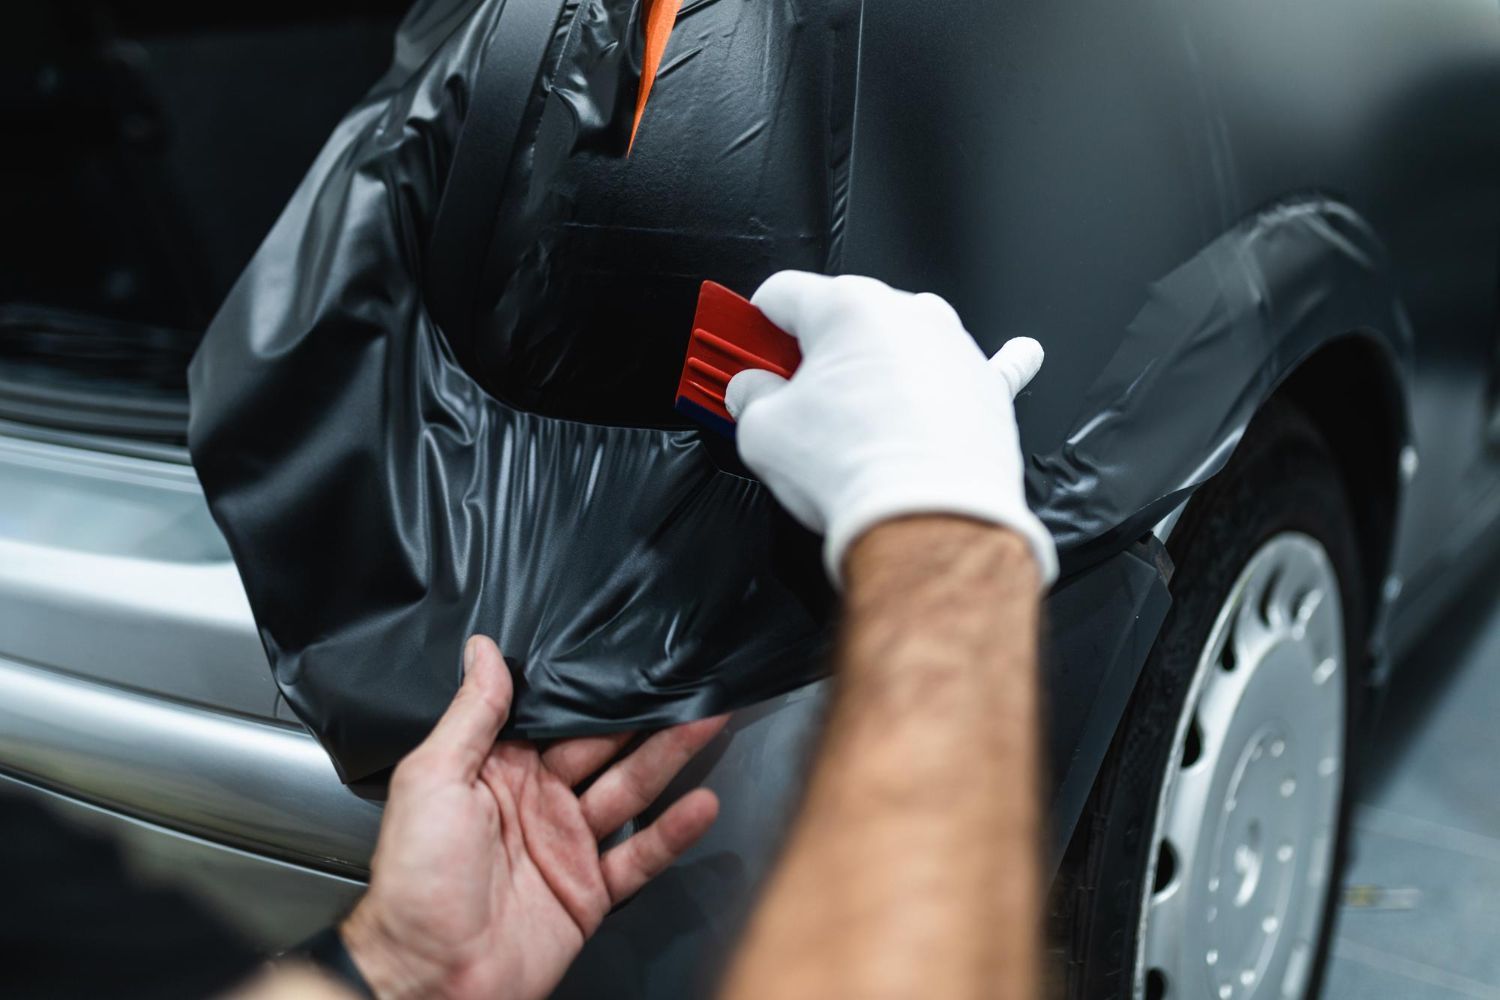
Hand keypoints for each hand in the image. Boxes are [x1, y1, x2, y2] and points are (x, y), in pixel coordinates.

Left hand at [341, 636, 725, 999]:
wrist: (428, 978)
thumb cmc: (413, 881)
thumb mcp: (431, 780)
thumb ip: (470, 715)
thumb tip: (483, 651)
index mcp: (496, 771)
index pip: (556, 719)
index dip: (592, 690)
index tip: (631, 657)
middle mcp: (537, 803)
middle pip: (603, 748)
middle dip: (645, 716)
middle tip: (686, 683)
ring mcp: (565, 847)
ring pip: (629, 791)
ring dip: (669, 758)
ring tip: (707, 722)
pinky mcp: (588, 892)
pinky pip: (640, 855)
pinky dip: (673, 832)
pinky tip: (701, 806)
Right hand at [724, 271, 1056, 586]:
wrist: (932, 522)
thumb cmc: (858, 471)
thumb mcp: (763, 432)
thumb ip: (750, 398)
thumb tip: (752, 394)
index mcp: (847, 307)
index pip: (781, 294)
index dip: (752, 326)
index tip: (744, 351)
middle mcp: (907, 314)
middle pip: (842, 320)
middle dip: (813, 355)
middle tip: (790, 400)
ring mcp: (952, 348)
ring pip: (899, 345)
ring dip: (873, 372)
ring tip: (854, 425)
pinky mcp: (986, 388)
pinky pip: (986, 366)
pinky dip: (974, 369)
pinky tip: (1017, 354)